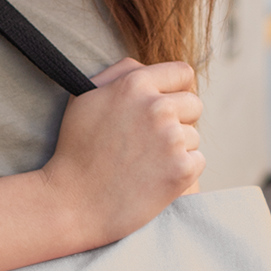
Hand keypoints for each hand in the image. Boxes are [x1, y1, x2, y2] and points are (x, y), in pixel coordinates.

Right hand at [41, 56, 203, 247]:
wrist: (73, 204)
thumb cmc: (75, 151)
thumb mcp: (86, 99)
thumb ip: (119, 74)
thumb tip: (146, 67)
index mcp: (135, 85)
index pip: (182, 73)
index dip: (176, 90)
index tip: (167, 106)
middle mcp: (157, 107)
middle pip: (193, 105)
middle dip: (178, 120)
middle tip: (150, 142)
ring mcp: (172, 139)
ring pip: (194, 136)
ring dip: (176, 149)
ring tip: (144, 164)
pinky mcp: (182, 170)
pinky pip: (197, 161)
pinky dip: (181, 171)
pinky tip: (154, 179)